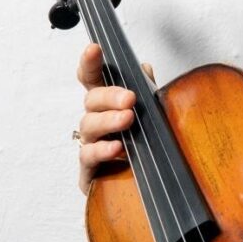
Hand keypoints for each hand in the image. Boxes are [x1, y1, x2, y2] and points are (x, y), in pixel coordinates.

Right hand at [75, 42, 153, 194]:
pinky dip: (103, 151)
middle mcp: (96, 122)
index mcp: (108, 105)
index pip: (93, 78)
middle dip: (110, 96)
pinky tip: (117, 148)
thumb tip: (145, 67)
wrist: (148, 193)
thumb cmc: (146, 148)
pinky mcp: (89, 172)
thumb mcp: (153, 116)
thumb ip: (146, 92)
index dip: (90, 63)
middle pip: (91, 99)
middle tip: (129, 99)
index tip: (94, 49)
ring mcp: (90, 145)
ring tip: (128, 120)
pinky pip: (89, 157)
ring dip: (109, 121)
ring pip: (89, 126)